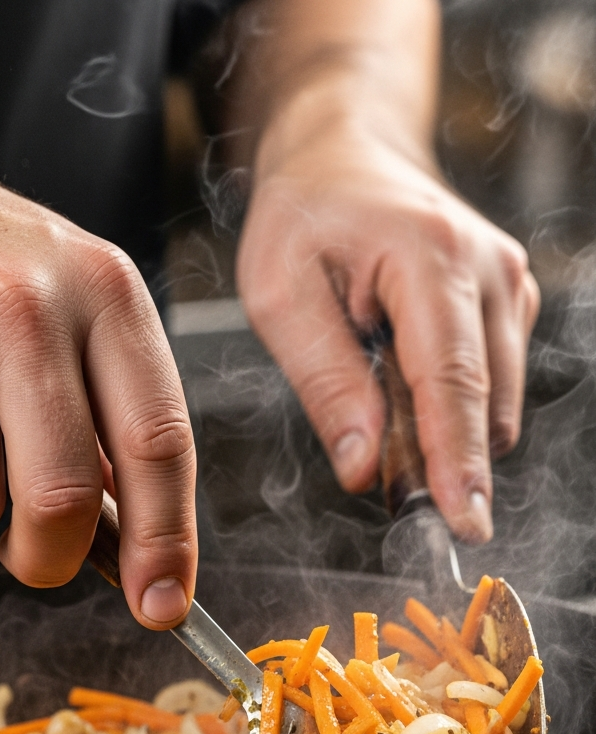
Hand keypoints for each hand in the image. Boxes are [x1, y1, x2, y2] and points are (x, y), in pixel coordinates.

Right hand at [0, 53, 196, 626]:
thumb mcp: (61, 299)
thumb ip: (105, 406)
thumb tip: (131, 537)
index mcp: (101, 290)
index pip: (158, 440)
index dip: (166, 540)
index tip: (162, 603)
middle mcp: (24, 306)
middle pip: (62, 498)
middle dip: (46, 556)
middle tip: (31, 555)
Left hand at [236, 122, 539, 541]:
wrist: (344, 157)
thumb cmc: (304, 217)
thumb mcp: (281, 295)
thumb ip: (325, 381)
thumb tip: (365, 466)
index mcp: (431, 258)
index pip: (452, 381)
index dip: (457, 461)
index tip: (465, 523)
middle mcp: (489, 269)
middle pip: (483, 402)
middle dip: (443, 461)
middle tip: (387, 487)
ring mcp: (507, 285)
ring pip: (492, 401)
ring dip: (440, 433)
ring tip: (375, 409)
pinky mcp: (504, 304)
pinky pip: (487, 384)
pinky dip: (445, 408)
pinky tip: (398, 385)